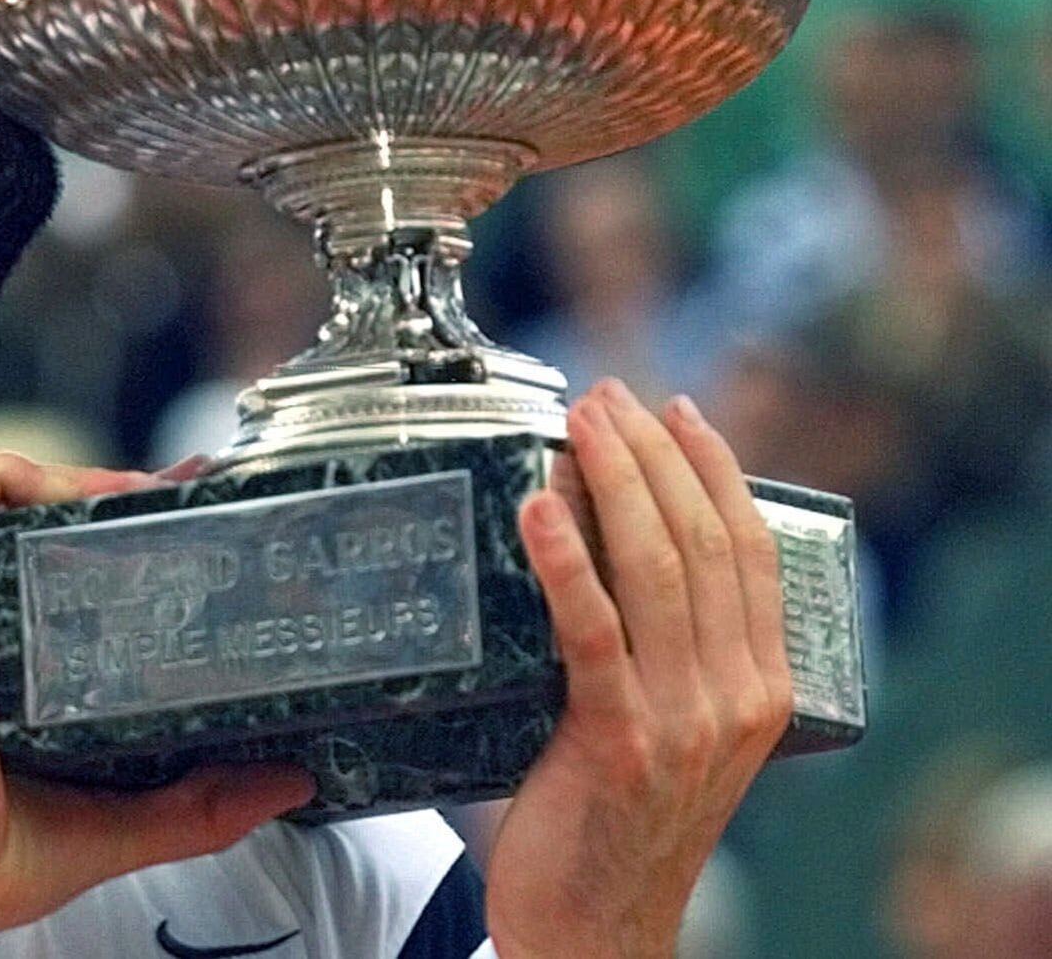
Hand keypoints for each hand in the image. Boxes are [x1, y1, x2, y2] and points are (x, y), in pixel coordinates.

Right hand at [0, 452, 313, 958]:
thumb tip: (290, 780)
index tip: (189, 519)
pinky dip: (7, 476)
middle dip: (108, 496)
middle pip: (37, 525)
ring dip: (65, 477)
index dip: (122, 539)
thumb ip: (206, 804)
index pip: (64, 576)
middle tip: (180, 491)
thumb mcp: (125, 821)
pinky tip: (66, 489)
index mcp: (11, 669)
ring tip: (132, 490)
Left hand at [484, 381, 792, 958]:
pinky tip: (538, 506)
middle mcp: (736, 697)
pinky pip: (592, 631)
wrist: (597, 927)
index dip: (714, 469)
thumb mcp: (672, 726)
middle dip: (654, 454)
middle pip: (704, 542)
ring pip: (657, 570)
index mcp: (763, 688)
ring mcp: (683, 720)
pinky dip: (566, 559)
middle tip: (606, 394)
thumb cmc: (617, 816)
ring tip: (577, 422)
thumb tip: (611, 538)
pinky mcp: (616, 742)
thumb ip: (664, 648)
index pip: (751, 550)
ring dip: (614, 481)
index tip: (677, 409)